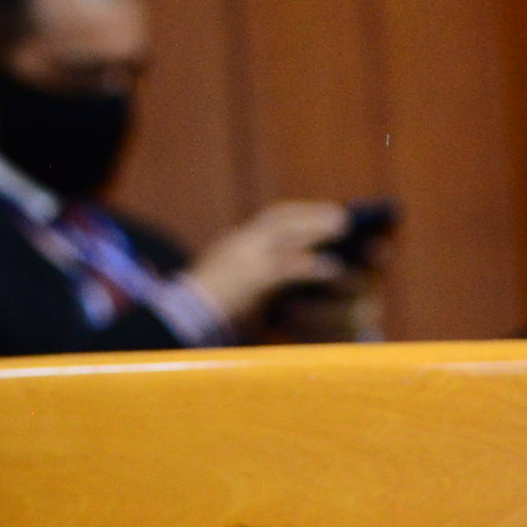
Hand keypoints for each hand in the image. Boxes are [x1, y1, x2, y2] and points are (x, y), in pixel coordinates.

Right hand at [182, 201, 349, 325]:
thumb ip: (249, 261)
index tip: (323, 210)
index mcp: (237, 241)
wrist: (185, 315)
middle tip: (341, 215)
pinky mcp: (252, 278)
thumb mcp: (226, 272)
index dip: (300, 212)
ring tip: (342, 229)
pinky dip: (311, 265)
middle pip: (282, 220)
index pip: (273, 217)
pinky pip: (287, 268)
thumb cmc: (205, 300)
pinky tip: (332, 268)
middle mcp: (241, 242)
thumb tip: (279, 257)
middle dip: (312, 215)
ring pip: (287, 235)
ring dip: (316, 230)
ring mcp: (246, 257)